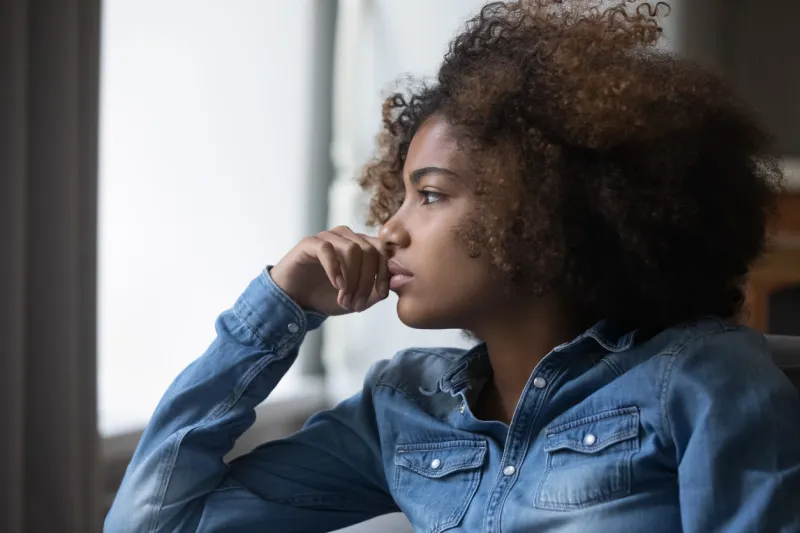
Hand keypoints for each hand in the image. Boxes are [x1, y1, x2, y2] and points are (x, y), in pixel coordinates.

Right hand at [269, 226, 389, 315]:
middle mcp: (347, 237)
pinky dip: (336, 269)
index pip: (383, 251)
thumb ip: (376, 290)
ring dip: (352, 279)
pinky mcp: (310, 243)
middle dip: (366, 281)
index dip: (385, 272)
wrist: (295, 299)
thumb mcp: (357, 298)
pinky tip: (337, 286)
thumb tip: (395, 283)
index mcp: (361, 246)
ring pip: (353, 249)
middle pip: (370, 251)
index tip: (381, 295)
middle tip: (357, 304)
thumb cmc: (327, 296)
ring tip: (344, 299)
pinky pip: (328, 249)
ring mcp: (329, 237)